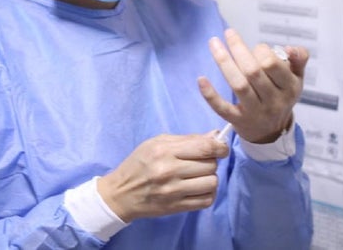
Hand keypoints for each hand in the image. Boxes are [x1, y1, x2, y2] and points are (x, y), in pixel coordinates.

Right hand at [98, 132, 228, 221]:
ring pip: (211, 183)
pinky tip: (199, 188)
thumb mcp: (157, 143)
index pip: (204, 147)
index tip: (221, 148)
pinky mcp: (176, 207)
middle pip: (210, 165)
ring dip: (210, 178)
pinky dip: (208, 193)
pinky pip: (206, 200)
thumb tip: (215, 136)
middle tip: (201, 161)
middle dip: (211, 161)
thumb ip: (187, 139)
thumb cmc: (139, 163)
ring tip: (199, 175)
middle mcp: (169, 171)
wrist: (121, 192)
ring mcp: (174, 191)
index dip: (220, 147)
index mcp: (164, 151)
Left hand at [197, 28, 308, 143]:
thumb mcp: (296, 78)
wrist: (271, 132)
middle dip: (239, 49)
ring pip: (238, 85)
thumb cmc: (281, 96)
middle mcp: (273, 100)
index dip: (261, 50)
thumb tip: (289, 48)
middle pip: (253, 71)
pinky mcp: (238, 121)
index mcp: (289, 87)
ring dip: (224, 61)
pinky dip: (210, 94)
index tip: (256, 48)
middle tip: (228, 33)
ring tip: (214, 42)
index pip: (272, 64)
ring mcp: (255, 112)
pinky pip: (223, 108)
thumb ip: (299, 59)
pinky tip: (201, 79)